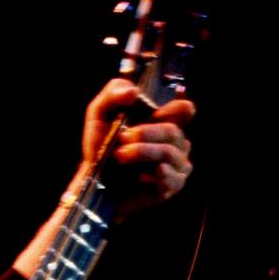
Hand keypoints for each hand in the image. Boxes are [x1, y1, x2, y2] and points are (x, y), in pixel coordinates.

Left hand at [83, 78, 195, 212]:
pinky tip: (139, 176)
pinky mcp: (170, 187)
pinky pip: (172, 179)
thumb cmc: (100, 146)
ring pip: (170, 153)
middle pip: (173, 131)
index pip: (185, 110)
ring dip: (143, 152)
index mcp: (164, 122)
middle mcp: (174, 142)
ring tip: (120, 156)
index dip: (179, 108)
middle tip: (122, 138)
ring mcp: (175, 166)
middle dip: (146, 133)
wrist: (93, 180)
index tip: (158, 111)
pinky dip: (155, 175)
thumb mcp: (100, 113)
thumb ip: (114, 93)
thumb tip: (133, 92)